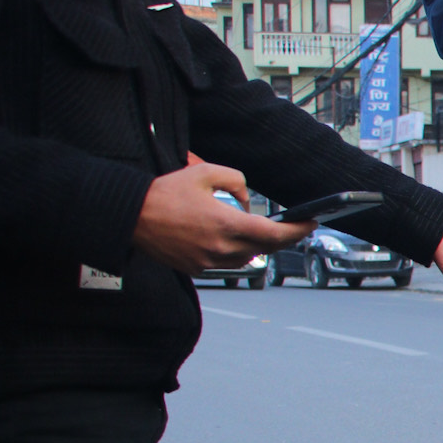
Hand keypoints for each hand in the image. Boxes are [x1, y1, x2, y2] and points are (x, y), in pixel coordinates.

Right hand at [132, 163, 311, 274]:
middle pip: (265, 248)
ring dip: (258, 246)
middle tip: (295, 227)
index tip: (312, 224)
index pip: (274, 234)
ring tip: (263, 231)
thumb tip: (249, 200)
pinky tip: (233, 239)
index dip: (298, 231)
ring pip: (248, 258)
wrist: (130, 216)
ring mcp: (209, 262)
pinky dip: (237, 252)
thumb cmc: (165, 193)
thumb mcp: (204, 173)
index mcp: (226, 224)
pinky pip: (228, 263)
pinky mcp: (198, 269)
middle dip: (283, 238)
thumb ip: (236, 181)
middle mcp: (221, 248)